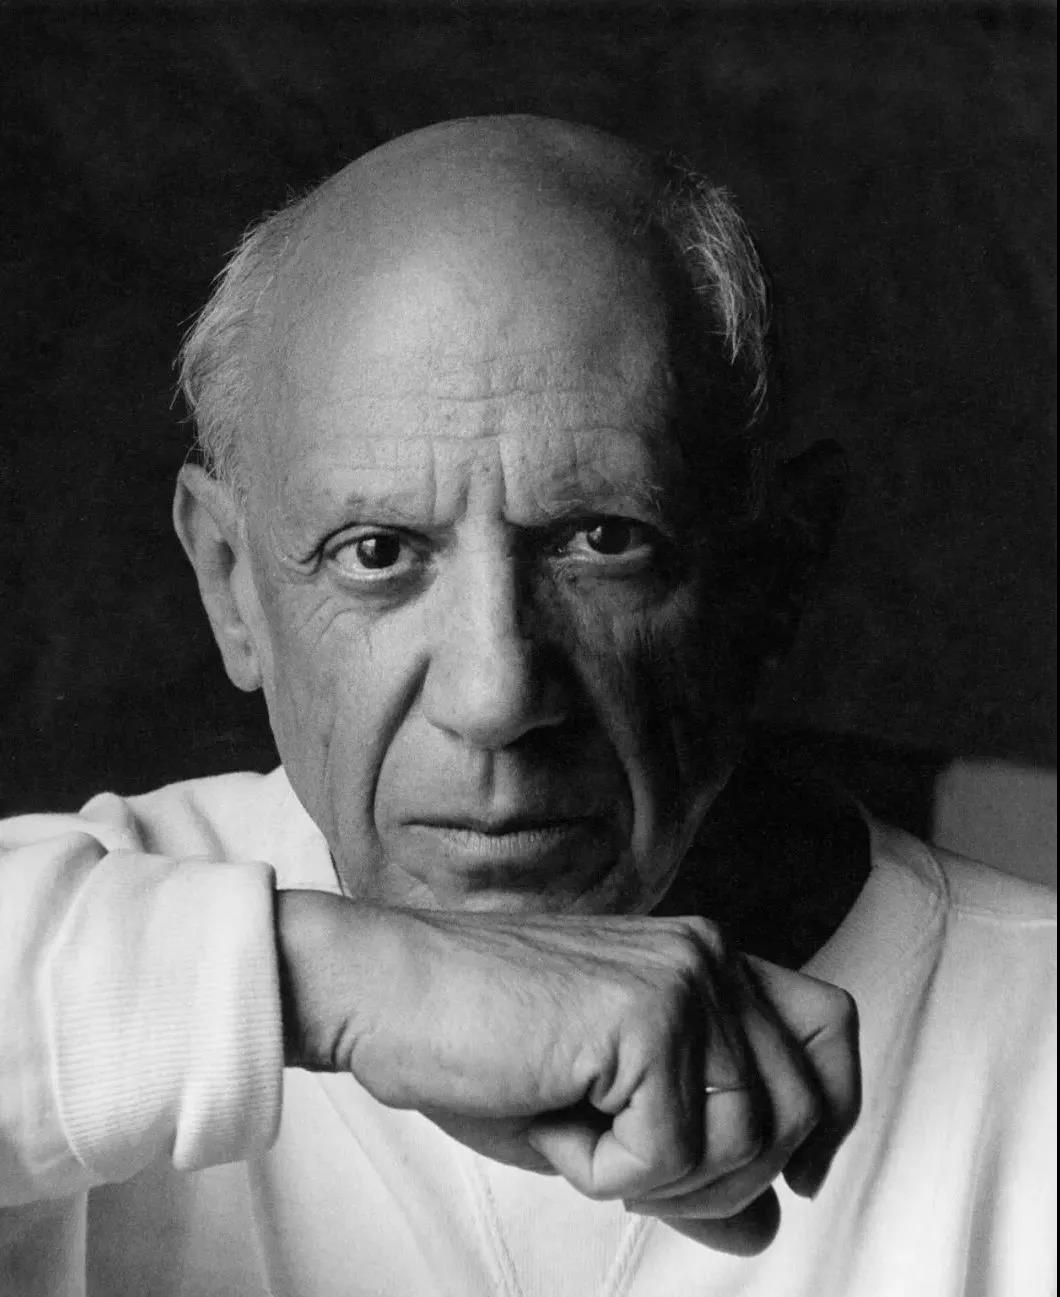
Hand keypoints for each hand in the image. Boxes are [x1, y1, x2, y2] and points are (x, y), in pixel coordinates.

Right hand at [276, 891, 859, 1254]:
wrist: (388, 994)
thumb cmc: (484, 1048)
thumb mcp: (605, 1116)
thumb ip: (693, 1161)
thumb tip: (767, 1226)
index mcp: (703, 960)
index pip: (830, 1026)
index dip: (833, 1110)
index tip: (795, 1175)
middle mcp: (707, 956)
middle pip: (801, 1108)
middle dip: (724, 1178)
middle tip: (628, 1165)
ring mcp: (682, 979)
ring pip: (746, 1144)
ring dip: (656, 1178)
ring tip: (579, 1127)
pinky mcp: (645, 1015)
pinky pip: (670, 1154)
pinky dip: (604, 1169)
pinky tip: (553, 1113)